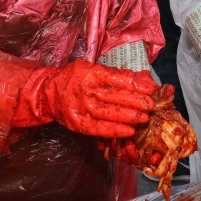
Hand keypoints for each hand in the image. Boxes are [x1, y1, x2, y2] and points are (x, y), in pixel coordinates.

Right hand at [13, 61, 157, 137]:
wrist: (48, 93)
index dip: (136, 85)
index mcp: (91, 73)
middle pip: (115, 96)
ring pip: (108, 113)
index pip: (118, 78)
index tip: (152, 89)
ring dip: (128, 116)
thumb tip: (143, 79)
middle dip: (136, 101)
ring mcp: (81, 108)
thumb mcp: (94, 69)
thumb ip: (117, 75)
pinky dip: (115, 131)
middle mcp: (86, 90)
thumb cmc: (75, 78)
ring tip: (144, 118)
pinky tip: (129, 131)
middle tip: (151, 105)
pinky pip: (99, 128)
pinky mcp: (78, 123)